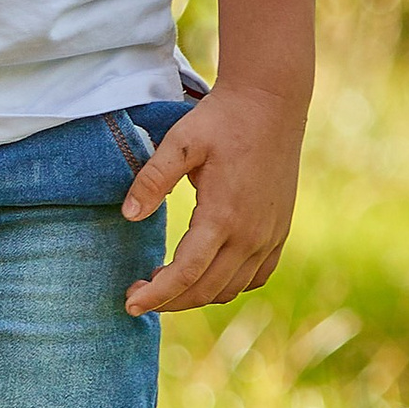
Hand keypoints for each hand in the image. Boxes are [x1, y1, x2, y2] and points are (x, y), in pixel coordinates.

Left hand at [121, 84, 305, 314]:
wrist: (272, 103)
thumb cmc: (221, 120)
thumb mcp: (179, 142)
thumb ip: (152, 180)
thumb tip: (128, 216)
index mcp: (223, 215)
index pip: (185, 274)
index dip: (156, 295)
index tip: (130, 304)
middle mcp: (251, 234)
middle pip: (206, 290)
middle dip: (169, 301)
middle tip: (138, 294)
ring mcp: (269, 235)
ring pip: (231, 288)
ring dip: (197, 295)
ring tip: (166, 281)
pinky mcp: (280, 231)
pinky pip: (256, 276)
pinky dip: (229, 286)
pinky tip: (207, 274)